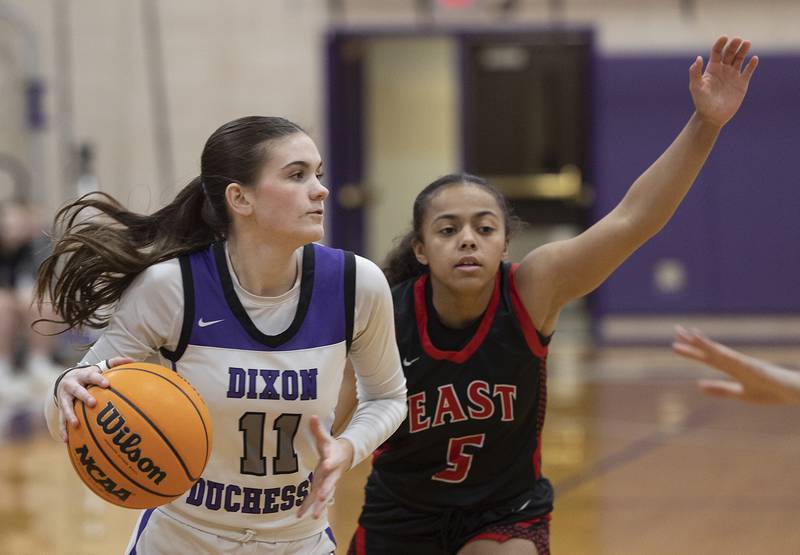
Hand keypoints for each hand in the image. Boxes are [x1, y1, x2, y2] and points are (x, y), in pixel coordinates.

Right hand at [55, 356, 133, 441]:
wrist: (65, 378)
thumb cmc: (89, 375)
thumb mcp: (99, 367)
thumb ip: (115, 363)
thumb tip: (132, 360)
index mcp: (83, 375)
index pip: (91, 375)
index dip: (98, 379)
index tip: (106, 384)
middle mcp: (71, 385)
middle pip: (77, 390)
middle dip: (84, 396)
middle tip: (93, 403)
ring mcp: (64, 397)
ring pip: (65, 406)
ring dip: (70, 415)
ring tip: (76, 424)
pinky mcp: (60, 407)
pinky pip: (60, 419)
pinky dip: (63, 429)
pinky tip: (66, 439)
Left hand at [297, 415, 353, 518]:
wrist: (345, 457)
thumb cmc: (332, 447)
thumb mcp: (326, 438)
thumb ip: (318, 429)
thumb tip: (311, 416)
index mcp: (332, 460)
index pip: (330, 463)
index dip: (328, 464)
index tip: (326, 465)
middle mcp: (330, 475)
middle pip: (329, 484)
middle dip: (326, 492)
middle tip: (322, 499)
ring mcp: (327, 483)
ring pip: (323, 497)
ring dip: (318, 507)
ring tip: (313, 517)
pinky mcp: (321, 488)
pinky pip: (314, 500)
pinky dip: (307, 507)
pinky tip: (299, 516)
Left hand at [672, 326, 799, 404]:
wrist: (795, 393)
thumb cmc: (771, 392)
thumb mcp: (740, 394)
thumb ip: (720, 390)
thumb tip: (698, 385)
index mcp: (733, 368)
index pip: (708, 359)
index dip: (692, 352)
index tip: (675, 345)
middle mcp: (736, 362)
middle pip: (711, 351)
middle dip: (693, 342)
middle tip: (676, 330)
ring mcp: (745, 363)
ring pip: (721, 352)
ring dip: (706, 344)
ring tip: (690, 335)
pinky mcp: (754, 367)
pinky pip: (736, 359)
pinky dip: (724, 353)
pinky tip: (714, 349)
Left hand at [689, 36, 758, 127]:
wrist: (712, 117)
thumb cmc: (701, 102)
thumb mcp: (696, 87)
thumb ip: (695, 72)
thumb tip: (698, 58)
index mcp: (712, 69)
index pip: (717, 52)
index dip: (720, 43)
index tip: (724, 37)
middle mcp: (723, 70)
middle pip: (729, 53)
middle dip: (733, 45)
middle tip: (738, 40)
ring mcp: (733, 76)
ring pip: (740, 59)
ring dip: (743, 50)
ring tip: (747, 43)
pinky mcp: (741, 83)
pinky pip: (748, 71)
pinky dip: (752, 64)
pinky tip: (754, 59)